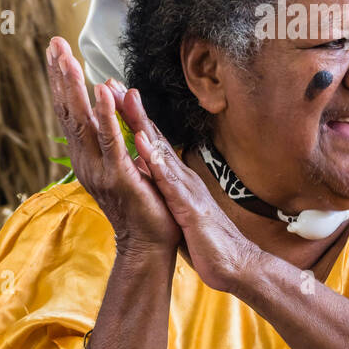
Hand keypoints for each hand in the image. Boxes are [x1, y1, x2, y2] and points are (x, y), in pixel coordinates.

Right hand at [46, 37, 180, 262]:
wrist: (150, 242)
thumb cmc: (141, 202)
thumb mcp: (123, 159)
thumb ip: (112, 131)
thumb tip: (105, 97)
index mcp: (87, 154)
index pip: (69, 110)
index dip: (61, 80)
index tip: (56, 50)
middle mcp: (86, 159)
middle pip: (68, 110)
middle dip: (61, 76)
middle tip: (54, 43)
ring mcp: (100, 168)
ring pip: (84, 122)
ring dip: (76, 89)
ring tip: (68, 60)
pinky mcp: (121, 176)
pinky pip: (112, 141)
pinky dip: (106, 116)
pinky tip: (102, 93)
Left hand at [118, 99, 262, 295]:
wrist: (234, 263)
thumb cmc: (207, 239)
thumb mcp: (181, 209)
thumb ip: (169, 190)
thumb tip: (153, 177)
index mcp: (177, 179)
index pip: (153, 144)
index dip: (133, 120)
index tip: (114, 98)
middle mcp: (182, 177)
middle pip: (155, 138)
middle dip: (133, 111)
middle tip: (113, 84)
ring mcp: (186, 189)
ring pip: (161, 151)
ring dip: (143, 125)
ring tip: (124, 100)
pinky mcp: (189, 207)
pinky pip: (170, 181)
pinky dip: (156, 161)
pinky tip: (143, 144)